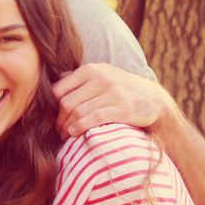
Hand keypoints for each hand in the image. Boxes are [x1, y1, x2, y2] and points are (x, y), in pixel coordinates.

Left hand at [52, 63, 171, 137]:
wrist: (153, 98)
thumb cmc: (120, 88)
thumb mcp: (101, 75)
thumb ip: (80, 80)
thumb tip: (52, 89)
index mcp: (91, 69)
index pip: (60, 89)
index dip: (52, 106)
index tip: (53, 117)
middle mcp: (101, 78)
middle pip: (67, 103)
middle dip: (59, 120)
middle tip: (58, 130)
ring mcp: (112, 93)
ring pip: (78, 112)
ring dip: (67, 127)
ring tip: (65, 134)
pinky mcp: (122, 108)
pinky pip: (94, 118)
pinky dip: (80, 127)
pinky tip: (75, 133)